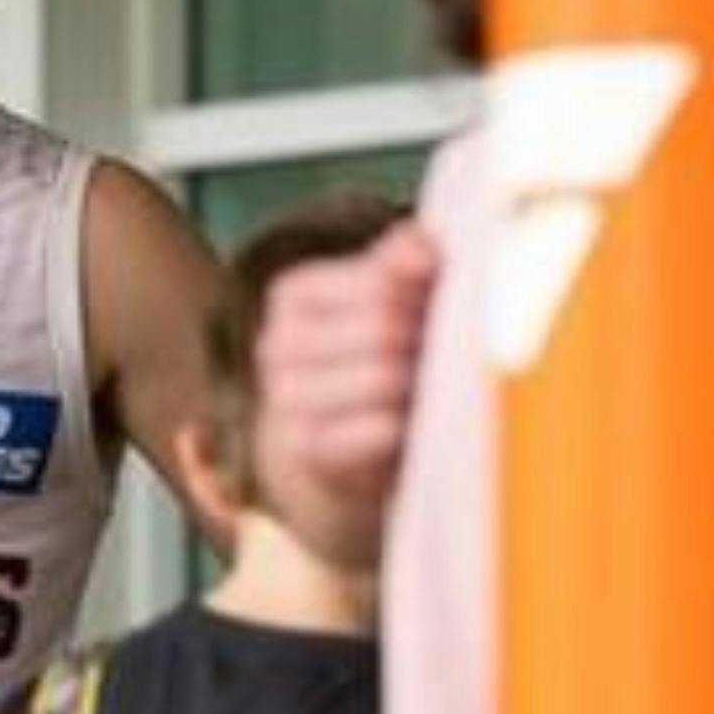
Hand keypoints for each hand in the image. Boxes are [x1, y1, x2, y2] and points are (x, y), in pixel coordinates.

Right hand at [254, 220, 436, 518]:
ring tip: (422, 395)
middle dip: (425, 343)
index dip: (427, 297)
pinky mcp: (306, 450)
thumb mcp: (383, 307)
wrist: (338, 464)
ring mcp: (286, 398)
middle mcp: (277, 343)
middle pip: (384, 325)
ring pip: (384, 376)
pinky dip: (406, 428)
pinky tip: (407, 429)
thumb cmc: (374, 370)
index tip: (437, 314)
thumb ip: (402, 263)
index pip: (382, 280)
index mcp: (294, 295)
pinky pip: (380, 428)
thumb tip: (425, 248)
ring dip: (418, 388)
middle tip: (437, 361)